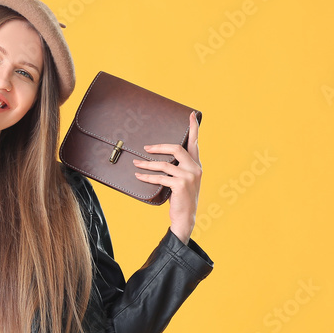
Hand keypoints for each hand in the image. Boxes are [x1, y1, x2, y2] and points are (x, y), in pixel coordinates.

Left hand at [131, 110, 201, 245]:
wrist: (185, 218)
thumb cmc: (181, 198)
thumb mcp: (184, 180)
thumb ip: (179, 168)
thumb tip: (161, 157)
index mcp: (197, 165)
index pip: (195, 143)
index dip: (193, 128)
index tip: (191, 115)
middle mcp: (195, 168)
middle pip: (177, 149)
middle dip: (159, 146)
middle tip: (146, 147)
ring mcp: (189, 177)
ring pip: (164, 164)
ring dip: (147, 163)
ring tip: (136, 163)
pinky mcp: (180, 185)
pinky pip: (159, 177)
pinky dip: (147, 176)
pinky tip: (138, 175)